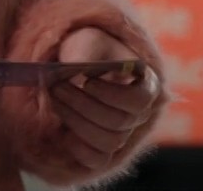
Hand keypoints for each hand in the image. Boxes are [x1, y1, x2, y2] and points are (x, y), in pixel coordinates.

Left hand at [50, 27, 160, 170]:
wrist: (79, 66)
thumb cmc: (90, 51)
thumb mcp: (89, 42)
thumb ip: (86, 53)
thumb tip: (78, 68)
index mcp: (147, 85)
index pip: (139, 99)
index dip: (112, 94)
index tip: (86, 80)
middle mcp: (140, 114)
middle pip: (120, 122)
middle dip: (83, 105)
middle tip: (57, 87)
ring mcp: (124, 133)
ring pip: (108, 141)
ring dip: (76, 121)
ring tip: (55, 100)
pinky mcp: (104, 149)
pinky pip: (96, 160)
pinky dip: (77, 147)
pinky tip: (63, 128)